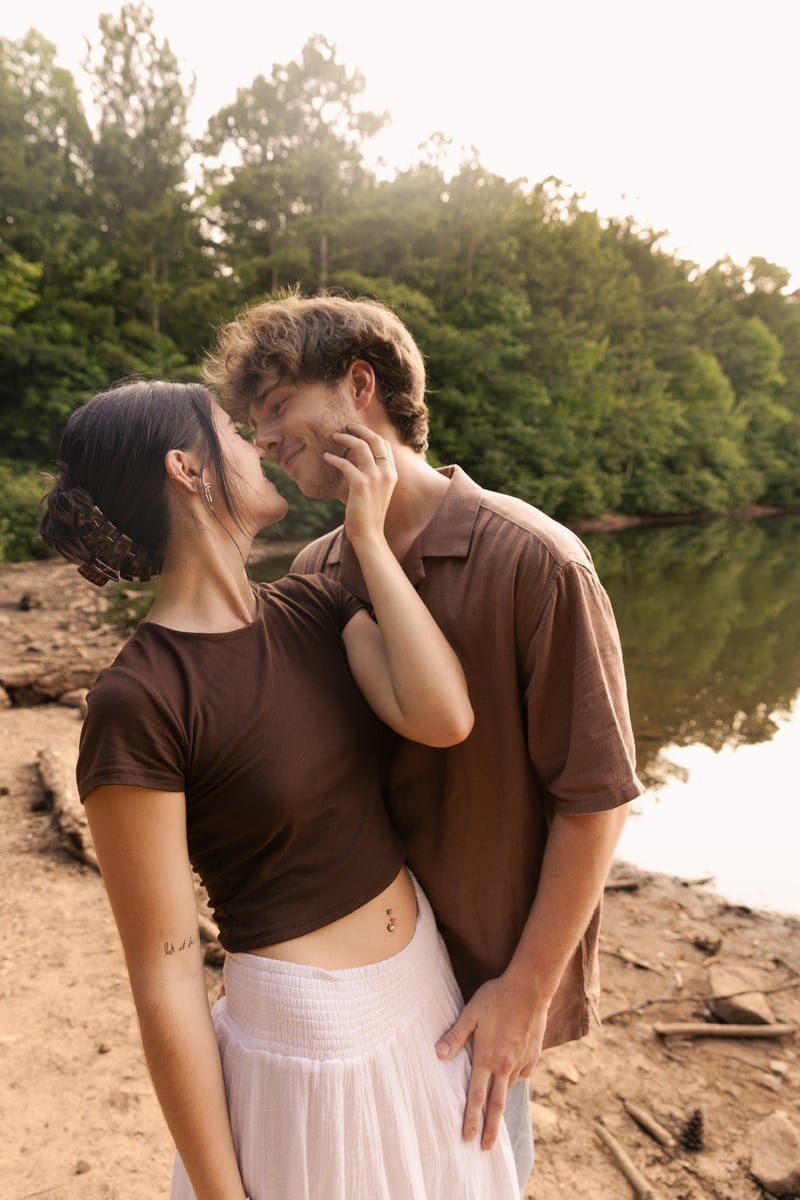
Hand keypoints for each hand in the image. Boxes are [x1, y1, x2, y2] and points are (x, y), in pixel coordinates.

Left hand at [323, 424, 395, 543]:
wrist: (370, 534)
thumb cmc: (370, 515)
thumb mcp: (377, 492)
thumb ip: (372, 475)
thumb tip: (355, 459)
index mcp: (392, 474)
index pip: (385, 445)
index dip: (371, 435)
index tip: (358, 432)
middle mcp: (386, 473)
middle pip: (375, 440)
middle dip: (360, 430)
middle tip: (346, 427)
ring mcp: (374, 478)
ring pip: (360, 446)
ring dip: (345, 439)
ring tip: (334, 437)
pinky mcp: (360, 485)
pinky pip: (344, 464)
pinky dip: (333, 459)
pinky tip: (327, 458)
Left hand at [435, 975, 546, 1149]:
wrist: (530, 988)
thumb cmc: (496, 997)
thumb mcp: (470, 1013)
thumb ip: (455, 1036)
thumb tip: (438, 1054)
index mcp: (487, 1058)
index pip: (477, 1096)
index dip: (471, 1119)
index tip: (468, 1138)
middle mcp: (506, 1065)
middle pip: (497, 1105)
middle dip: (491, 1129)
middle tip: (486, 1149)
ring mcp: (522, 1061)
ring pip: (509, 1088)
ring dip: (501, 1101)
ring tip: (495, 1113)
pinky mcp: (534, 1055)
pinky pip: (522, 1074)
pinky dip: (514, 1079)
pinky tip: (509, 1075)